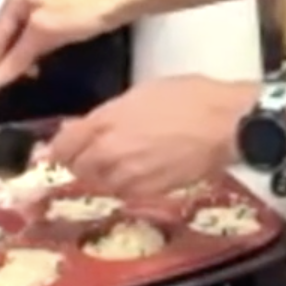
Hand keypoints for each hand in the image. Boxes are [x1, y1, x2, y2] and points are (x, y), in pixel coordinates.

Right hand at [0, 0, 130, 88]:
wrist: (120, 0)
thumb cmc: (82, 14)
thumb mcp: (45, 34)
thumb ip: (18, 56)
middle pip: (6, 28)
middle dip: (4, 56)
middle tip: (1, 83)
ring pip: (20, 28)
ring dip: (19, 52)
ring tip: (19, 75)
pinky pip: (33, 24)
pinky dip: (31, 43)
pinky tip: (34, 59)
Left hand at [48, 76, 249, 200]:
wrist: (226, 125)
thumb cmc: (189, 97)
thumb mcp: (143, 92)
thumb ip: (109, 113)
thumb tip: (83, 126)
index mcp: (104, 122)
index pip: (62, 146)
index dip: (59, 148)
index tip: (62, 148)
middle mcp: (108, 153)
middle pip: (77, 169)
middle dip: (81, 162)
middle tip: (92, 156)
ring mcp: (128, 176)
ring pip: (99, 185)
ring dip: (102, 176)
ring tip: (119, 165)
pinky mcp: (149, 193)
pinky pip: (124, 194)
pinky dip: (125, 186)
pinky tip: (139, 174)